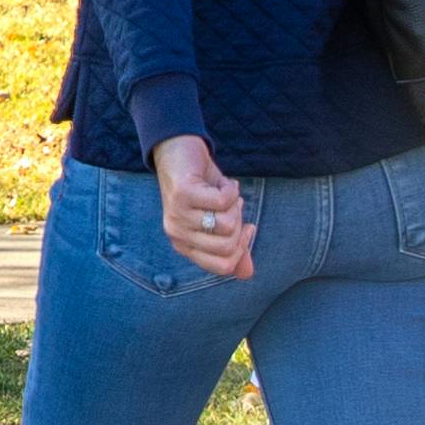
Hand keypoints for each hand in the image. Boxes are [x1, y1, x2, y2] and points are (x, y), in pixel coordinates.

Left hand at [151, 132, 253, 278]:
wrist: (178, 150)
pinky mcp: (182, 195)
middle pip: (228, 247)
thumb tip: (248, 274)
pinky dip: (231, 189)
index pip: (222, 266)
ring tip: (224, 192)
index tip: (247, 227)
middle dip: (240, 224)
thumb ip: (232, 245)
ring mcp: (177, 216)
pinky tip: (224, 182)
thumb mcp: (220, 218)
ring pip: (227, 225)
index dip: (242, 248)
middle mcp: (177, 235)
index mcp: (184, 246)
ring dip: (234, 205)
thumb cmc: (202, 187)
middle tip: (232, 205)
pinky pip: (223, 202)